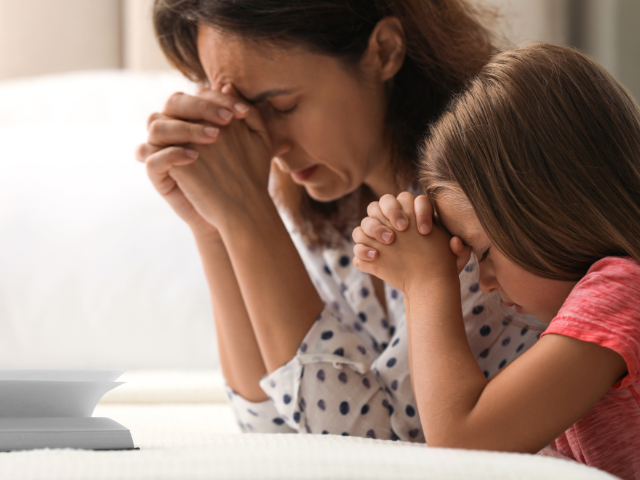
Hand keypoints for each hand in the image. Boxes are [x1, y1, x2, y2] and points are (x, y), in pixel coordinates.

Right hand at [135, 85, 254, 234]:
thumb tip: (230, 85)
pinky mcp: (157, 174)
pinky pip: (149, 157)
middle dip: (200, 107)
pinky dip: (170, 153)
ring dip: (185, 127)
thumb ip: (247, 115)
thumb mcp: (253, 143)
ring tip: (215, 138)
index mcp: (194, 117)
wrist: (235, 212)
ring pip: (156, 125)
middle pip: (173, 102)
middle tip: (227, 120)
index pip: (197, 95)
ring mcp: (162, 150)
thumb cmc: (242, 173)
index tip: (243, 112)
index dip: (218, 99)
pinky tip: (194, 157)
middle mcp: (174, 129)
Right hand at [352, 192, 468, 294]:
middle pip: (386, 201)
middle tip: (403, 229)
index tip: (426, 231)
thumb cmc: (440, 267)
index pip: (415, 200)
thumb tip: (456, 242)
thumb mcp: (454, 260)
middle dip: (393, 211)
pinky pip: (358, 241)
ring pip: (368, 217)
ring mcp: (378, 231)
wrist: (425, 284)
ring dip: (376, 226)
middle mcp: (394, 218)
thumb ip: (459, 250)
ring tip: (389, 242)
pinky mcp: (368, 247)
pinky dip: (363, 247)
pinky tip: (375, 257)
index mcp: (416, 214)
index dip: (420, 211)